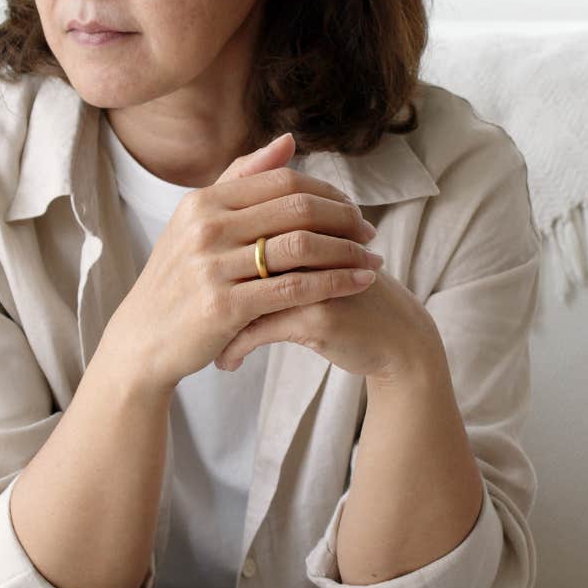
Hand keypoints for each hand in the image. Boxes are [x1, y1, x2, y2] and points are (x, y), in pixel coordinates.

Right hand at [98, 130, 384, 394]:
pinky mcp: (224, 308)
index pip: (283, 180)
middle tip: (369, 234)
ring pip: (301, 248)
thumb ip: (241, 179)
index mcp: (204, 202)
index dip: (327, 192)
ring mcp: (213, 267)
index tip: (352, 210)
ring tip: (373, 260)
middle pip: (298, 209)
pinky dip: (335, 284)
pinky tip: (359, 285)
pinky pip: (295, 289)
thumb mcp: (197, 223)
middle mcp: (206, 228)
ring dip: (347, 252)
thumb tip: (288, 140)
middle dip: (344, 219)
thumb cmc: (178, 280)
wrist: (143, 341)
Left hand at [213, 246, 442, 384]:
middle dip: (209, 288)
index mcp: (307, 225)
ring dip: (218, 324)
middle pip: (241, 257)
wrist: (398, 339)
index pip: (246, 227)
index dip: (216, 255)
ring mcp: (313, 278)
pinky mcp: (318, 316)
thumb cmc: (352, 299)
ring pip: (244, 293)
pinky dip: (236, 347)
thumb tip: (230, 242)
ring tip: (204, 344)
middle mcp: (309, 244)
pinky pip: (259, 330)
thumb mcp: (320, 264)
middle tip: (189, 313)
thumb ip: (282, 244)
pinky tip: (227, 362)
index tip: (194, 281)